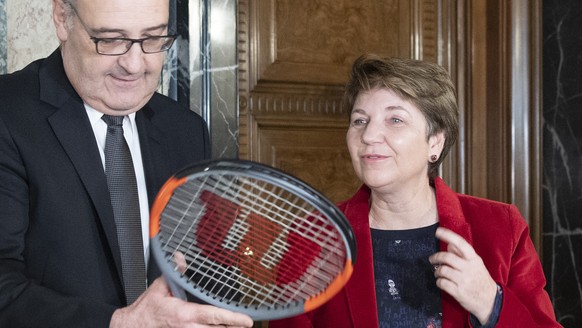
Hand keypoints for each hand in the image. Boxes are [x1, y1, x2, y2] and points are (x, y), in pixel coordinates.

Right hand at [109, 277, 253, 327]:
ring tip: (236, 327)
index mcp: (185, 314)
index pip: (215, 316)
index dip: (233, 319)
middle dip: (233, 327)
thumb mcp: (161, 287)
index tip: (247, 320)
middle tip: (246, 323)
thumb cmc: (146, 310)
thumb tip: (181, 258)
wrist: (132, 326)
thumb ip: (175, 273)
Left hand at [429, 227, 497, 324]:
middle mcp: (469, 268)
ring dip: (437, 271)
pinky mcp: (459, 292)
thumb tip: (449, 245)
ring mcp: (464, 281)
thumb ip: (463, 254)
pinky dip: (438, 281)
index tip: (438, 231)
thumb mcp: (476, 264)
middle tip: (432, 259)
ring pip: (443, 270)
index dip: (448, 236)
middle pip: (447, 257)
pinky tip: (441, 282)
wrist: (491, 301)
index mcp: (474, 260)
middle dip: (436, 257)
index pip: (461, 244)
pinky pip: (442, 283)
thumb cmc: (480, 280)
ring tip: (438, 272)